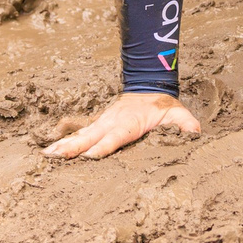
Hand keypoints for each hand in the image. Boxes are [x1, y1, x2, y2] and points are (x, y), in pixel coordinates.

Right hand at [43, 91, 201, 160]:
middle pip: (90, 137)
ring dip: (63, 144)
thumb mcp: (177, 113)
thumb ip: (185, 124)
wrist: (149, 86)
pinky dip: (64, 137)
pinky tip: (50, 145)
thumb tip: (195, 133)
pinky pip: (79, 131)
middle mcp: (111, 122)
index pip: (115, 137)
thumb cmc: (162, 105)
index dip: (103, 147)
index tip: (89, 156)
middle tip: (55, 157)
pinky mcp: (97, 123)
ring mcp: (102, 122)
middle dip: (73, 147)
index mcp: (129, 122)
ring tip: (46, 155)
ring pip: (80, 134)